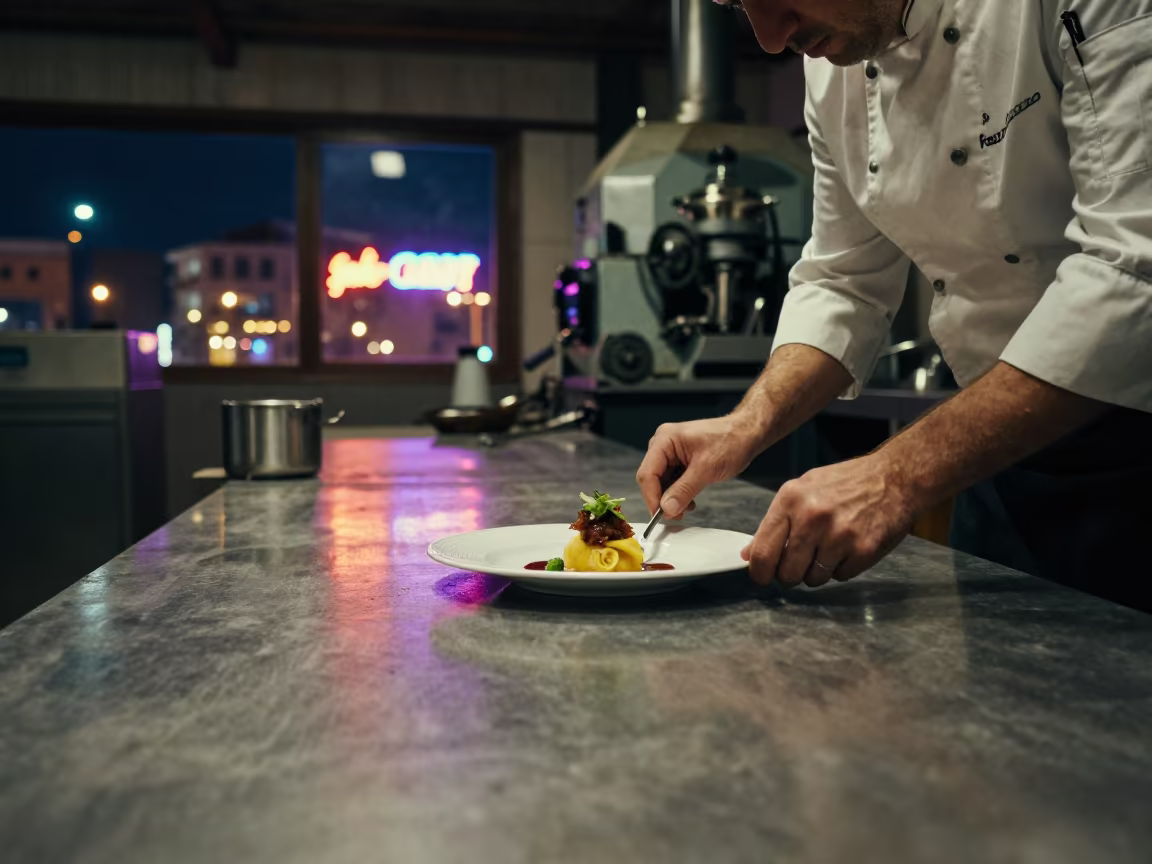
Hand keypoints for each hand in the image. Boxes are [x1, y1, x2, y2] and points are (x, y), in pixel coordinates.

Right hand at [636, 416, 763, 517]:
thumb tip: (666, 508)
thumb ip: (684, 490)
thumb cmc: (730, 441)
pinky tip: (688, 501)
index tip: (660, 515)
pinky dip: (678, 493)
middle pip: (651, 478)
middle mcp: (664, 444)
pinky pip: (671, 480)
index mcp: (665, 440)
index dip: (651, 497)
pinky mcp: (679, 459)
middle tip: (675, 515)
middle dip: (662, 499)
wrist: (746, 434)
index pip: (647, 473)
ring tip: (686, 509)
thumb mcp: (706, 469)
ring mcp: (671, 452)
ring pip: (661, 482)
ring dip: (671, 498)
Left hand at [742, 453, 916, 587]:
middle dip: (791, 574)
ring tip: (830, 547)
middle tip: (800, 562)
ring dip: (819, 571)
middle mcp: (812, 517)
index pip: (763, 552)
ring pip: (814, 579)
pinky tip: (849, 546)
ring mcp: (839, 535)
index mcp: (791, 500)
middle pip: (787, 573)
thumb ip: (775, 522)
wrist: (893, 478)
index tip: (763, 576)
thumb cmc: (845, 483)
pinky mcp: (863, 550)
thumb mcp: (803, 490)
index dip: (760, 572)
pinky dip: (842, 568)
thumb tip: (749, 554)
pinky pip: (841, 577)